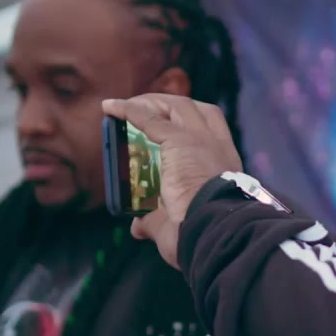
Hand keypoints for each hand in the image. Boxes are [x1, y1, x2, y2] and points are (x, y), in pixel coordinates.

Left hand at [102, 94, 242, 267]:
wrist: (213, 230)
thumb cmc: (201, 233)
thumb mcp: (176, 225)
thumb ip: (156, 222)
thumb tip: (139, 226)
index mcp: (224, 167)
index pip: (212, 132)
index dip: (192, 123)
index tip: (171, 126)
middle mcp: (217, 147)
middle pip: (196, 110)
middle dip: (171, 106)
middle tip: (147, 110)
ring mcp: (201, 140)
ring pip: (177, 106)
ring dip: (151, 103)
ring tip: (127, 106)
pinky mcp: (180, 140)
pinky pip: (149, 118)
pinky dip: (129, 110)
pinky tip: (111, 108)